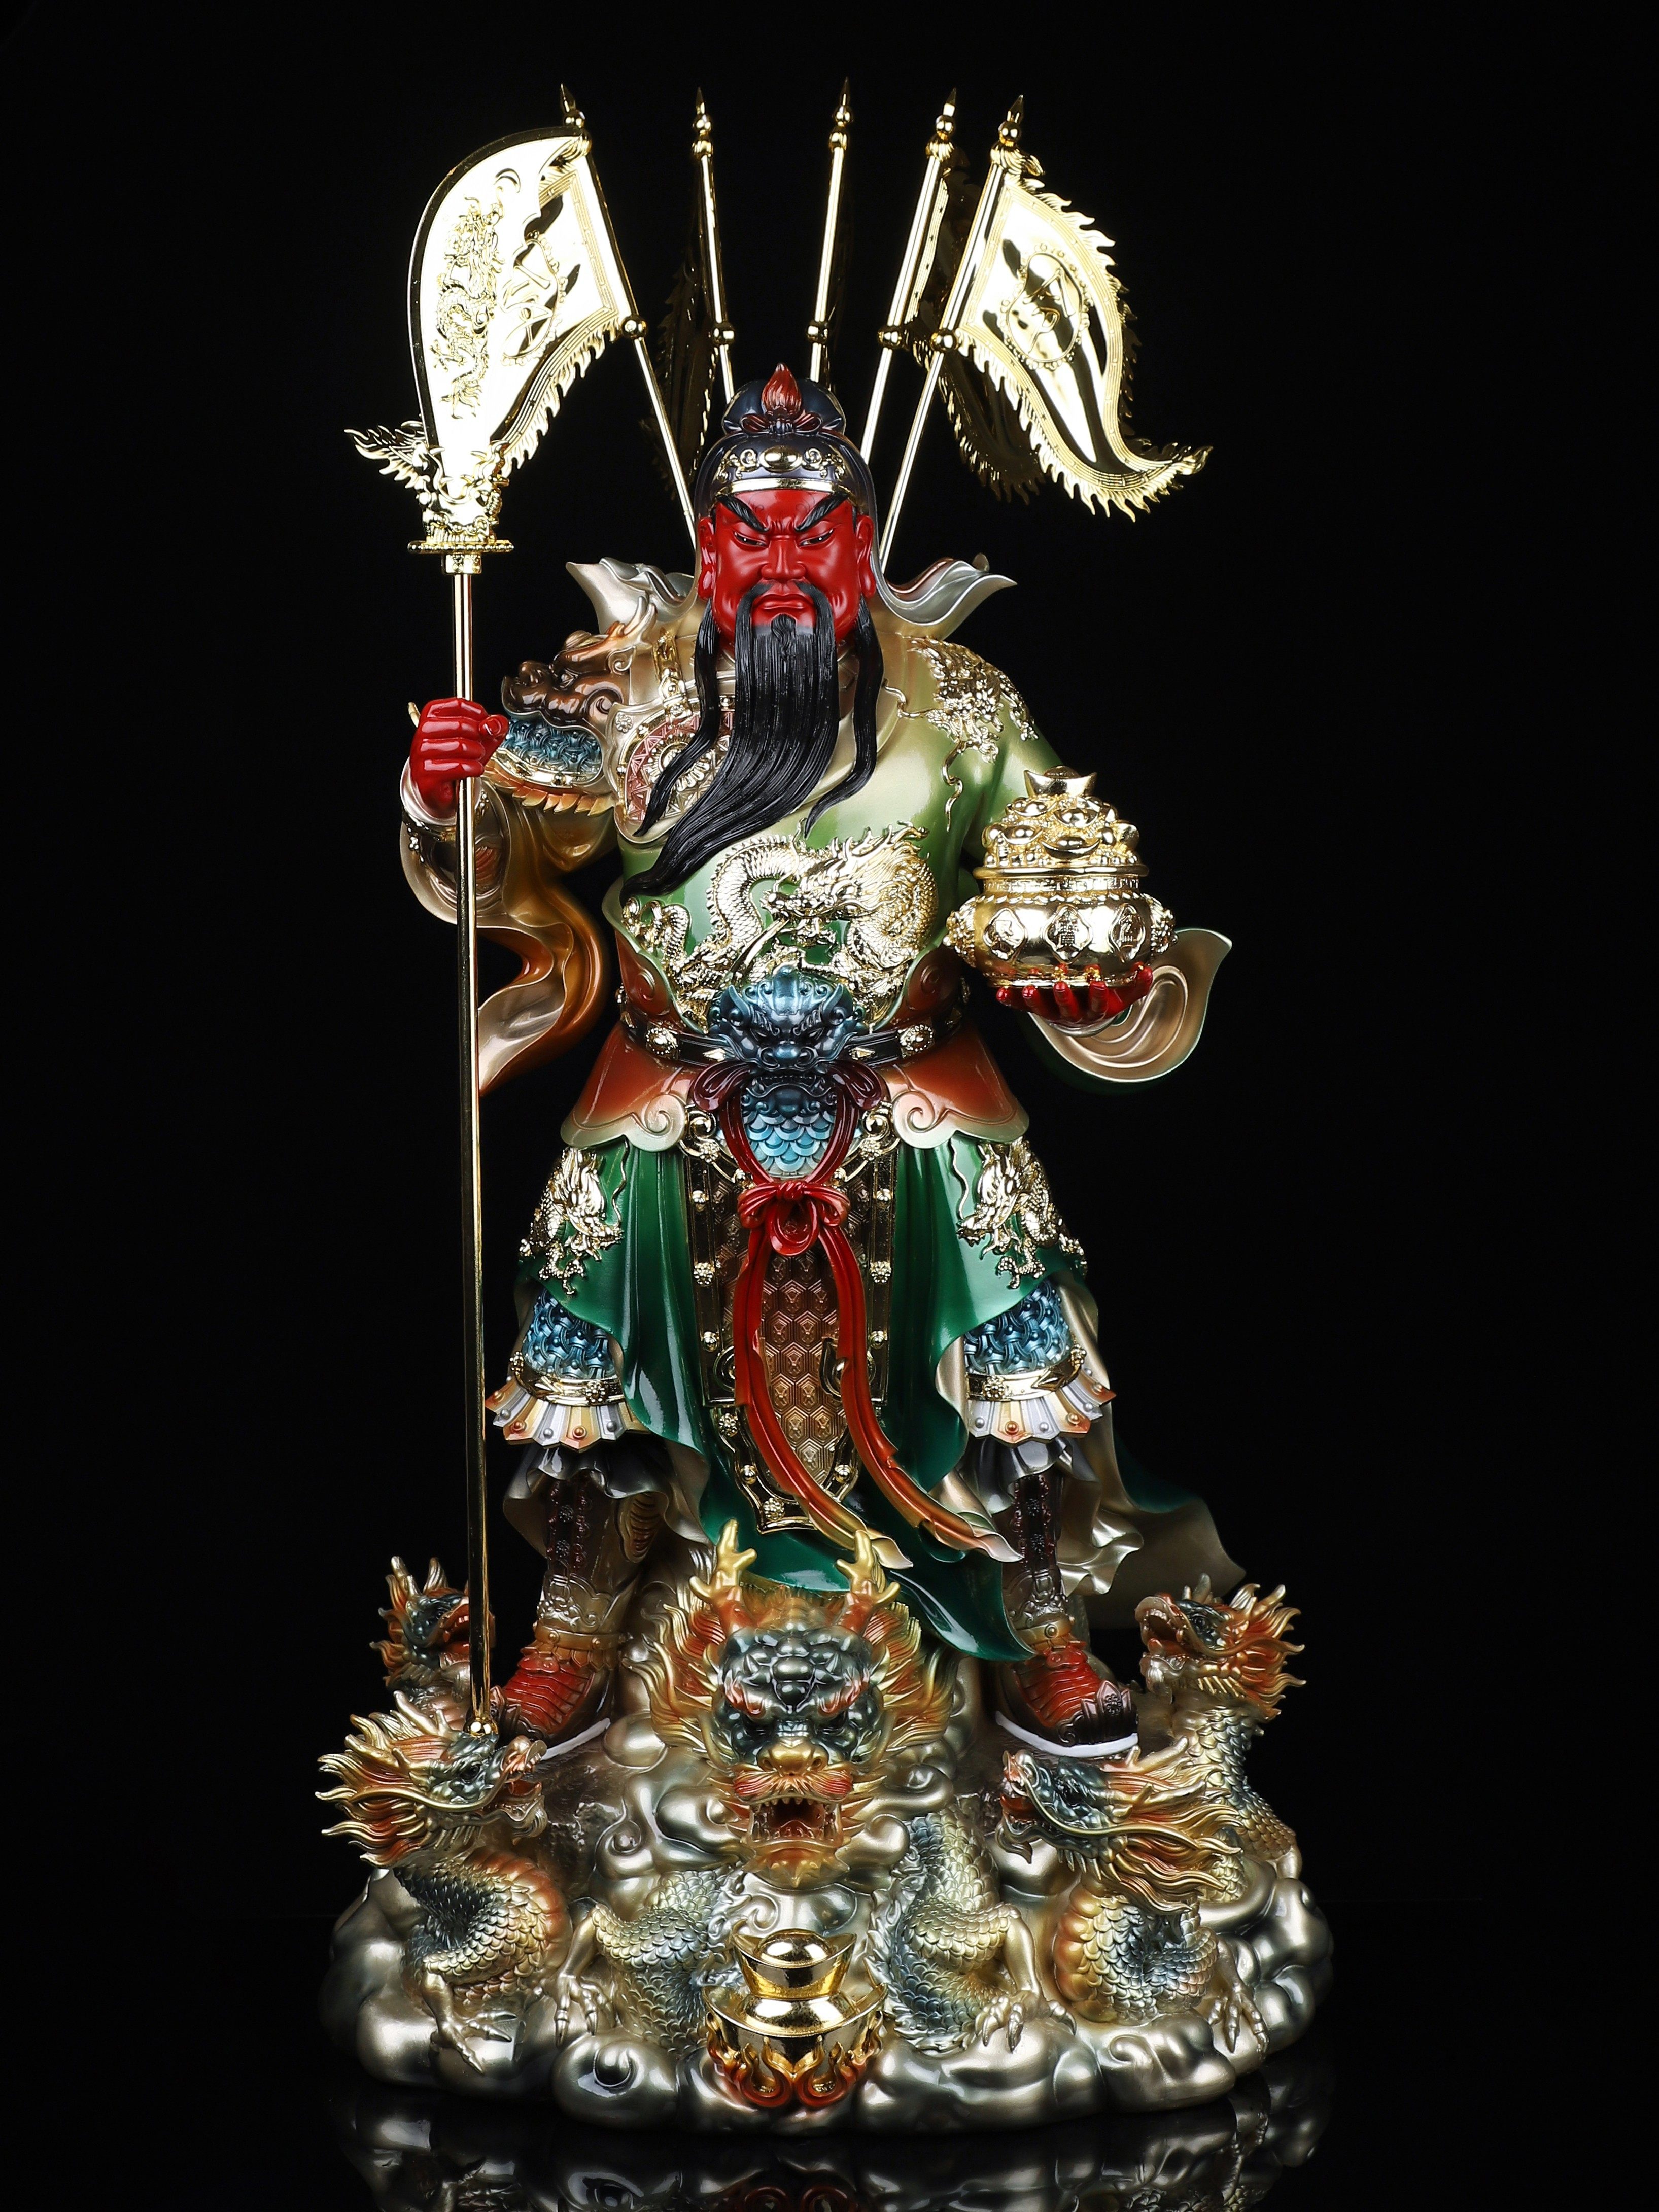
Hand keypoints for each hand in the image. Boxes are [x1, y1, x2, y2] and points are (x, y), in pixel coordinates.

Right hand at [410, 696, 507, 814]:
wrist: (441, 789)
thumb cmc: (457, 759)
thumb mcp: (480, 738)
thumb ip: (493, 725)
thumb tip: (493, 724)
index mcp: (432, 716)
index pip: (458, 704)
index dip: (479, 714)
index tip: (485, 725)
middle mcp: (423, 731)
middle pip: (460, 725)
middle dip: (479, 737)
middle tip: (481, 745)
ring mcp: (421, 752)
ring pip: (459, 746)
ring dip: (477, 753)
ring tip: (477, 758)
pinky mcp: (426, 773)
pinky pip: (457, 767)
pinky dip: (473, 768)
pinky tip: (474, 769)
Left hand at [995, 965, 1153, 1028]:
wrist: (1084, 1017)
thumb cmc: (1102, 1000)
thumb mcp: (1122, 995)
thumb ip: (1135, 985)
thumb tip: (1147, 970)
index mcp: (1094, 1008)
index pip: (1097, 1002)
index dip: (1096, 994)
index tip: (1097, 983)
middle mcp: (1072, 1013)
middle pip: (1067, 1008)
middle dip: (1063, 997)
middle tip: (1060, 985)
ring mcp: (1052, 1012)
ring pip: (1042, 1009)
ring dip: (1033, 1000)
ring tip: (1026, 989)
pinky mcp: (1036, 1009)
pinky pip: (1021, 1008)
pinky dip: (1010, 1001)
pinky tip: (999, 993)